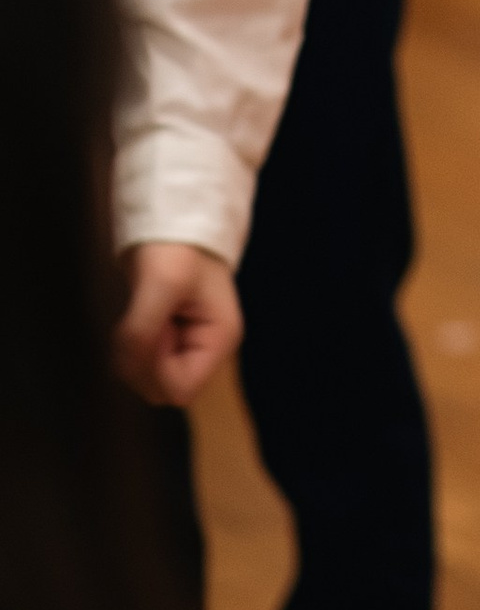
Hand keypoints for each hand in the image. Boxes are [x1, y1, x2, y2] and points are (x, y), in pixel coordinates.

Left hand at [115, 242, 240, 404]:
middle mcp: (206, 348)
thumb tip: (130, 368)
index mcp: (221, 340)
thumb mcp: (163, 283)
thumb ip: (144, 331)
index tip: (151, 335)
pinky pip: (141, 363)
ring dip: (133, 353)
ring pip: (148, 379)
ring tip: (142, 314)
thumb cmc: (179, 246)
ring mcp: (187, 344)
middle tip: (146, 320)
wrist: (174, 219)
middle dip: (143, 362)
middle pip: (163, 388)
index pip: (182, 389)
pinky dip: (129, 347)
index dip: (156, 370)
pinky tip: (137, 318)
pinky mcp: (169, 338)